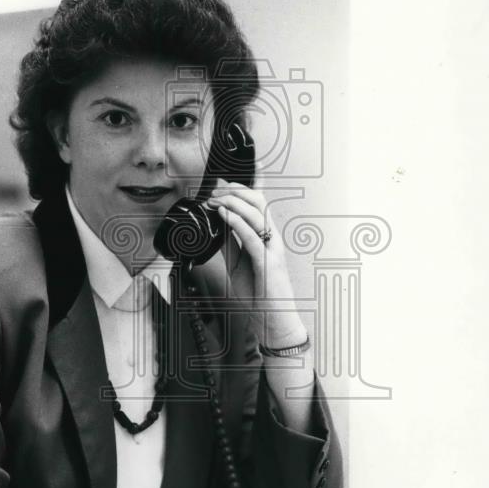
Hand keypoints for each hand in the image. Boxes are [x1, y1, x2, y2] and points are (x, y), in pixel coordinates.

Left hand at [205, 180, 307, 348]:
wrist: (274, 322)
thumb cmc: (259, 296)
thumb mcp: (237, 265)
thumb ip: (229, 244)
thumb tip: (215, 223)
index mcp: (266, 236)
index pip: (261, 203)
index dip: (256, 180)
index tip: (245, 164)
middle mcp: (273, 238)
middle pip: (259, 201)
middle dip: (236, 190)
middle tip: (215, 189)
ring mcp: (273, 250)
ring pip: (258, 214)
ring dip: (233, 203)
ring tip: (215, 200)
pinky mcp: (269, 264)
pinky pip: (253, 237)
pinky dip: (237, 223)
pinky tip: (224, 216)